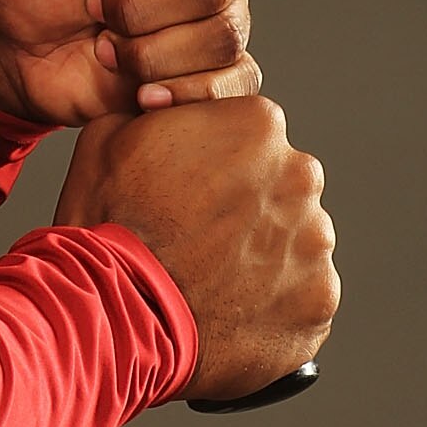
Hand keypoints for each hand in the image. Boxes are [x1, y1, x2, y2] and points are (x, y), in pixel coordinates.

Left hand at [0, 0, 259, 129]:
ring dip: (147, 50)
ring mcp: (218, 9)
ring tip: (108, 40)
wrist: (15, 45)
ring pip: (223, 36)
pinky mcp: (215, 66)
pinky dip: (179, 90)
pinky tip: (139, 86)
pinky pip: (234, 84)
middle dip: (139, 5)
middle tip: (97, 1)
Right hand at [53, 98, 338, 399]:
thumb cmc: (108, 224)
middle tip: (199, 235)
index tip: (193, 187)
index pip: (253, 133)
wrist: (113, 316)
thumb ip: (159, 114)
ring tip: (210, 278)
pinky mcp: (318, 305)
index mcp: (259, 124)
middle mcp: (300, 177)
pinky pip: (300, 298)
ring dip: (263, 255)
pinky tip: (227, 310)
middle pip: (280, 185)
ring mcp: (315, 245)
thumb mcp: (109, 134)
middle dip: (249, 206)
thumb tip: (163, 110)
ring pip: (294, 242)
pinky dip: (272, 305)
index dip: (218, 161)